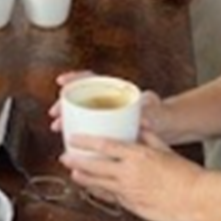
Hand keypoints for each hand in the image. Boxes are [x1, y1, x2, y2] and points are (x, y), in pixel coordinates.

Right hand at [49, 71, 168, 139]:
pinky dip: (78, 133)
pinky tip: (70, 142)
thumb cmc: (161, 116)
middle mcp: (109, 100)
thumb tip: (145, 121)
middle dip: (64, 103)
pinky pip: (87, 128)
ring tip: (58, 129)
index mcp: (117, 91)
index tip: (61, 81)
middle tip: (55, 115)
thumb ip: (151, 116)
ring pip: (81, 112)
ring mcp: (106, 114)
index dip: (75, 78)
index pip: (92, 78)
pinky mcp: (105, 129)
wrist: (166, 129)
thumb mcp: (157, 113)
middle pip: (81, 96)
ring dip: (67, 119)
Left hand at [62, 134, 205, 220]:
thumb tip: (140, 125)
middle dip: (77, 162)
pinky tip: (93, 190)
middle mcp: (129, 172)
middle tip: (65, 158)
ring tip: (74, 174)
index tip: (74, 139)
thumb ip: (149, 137)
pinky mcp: (131, 205)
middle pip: (95, 166)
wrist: (195, 197)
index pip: (105, 145)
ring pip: (98, 184)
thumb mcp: (165, 149)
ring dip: (83, 178)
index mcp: (137, 155)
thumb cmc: (184, 174)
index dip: (86, 142)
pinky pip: (110, 197)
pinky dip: (99, 192)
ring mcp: (128, 190)